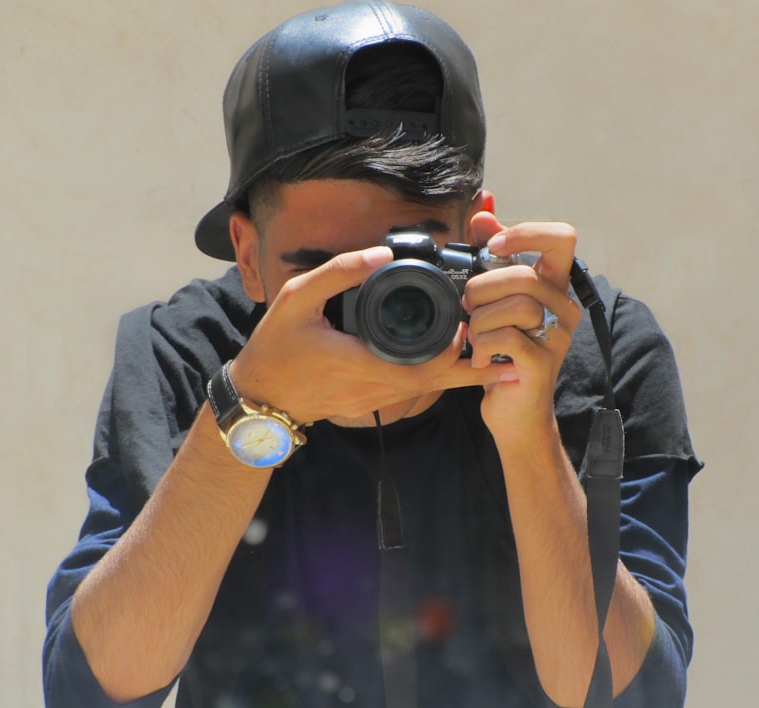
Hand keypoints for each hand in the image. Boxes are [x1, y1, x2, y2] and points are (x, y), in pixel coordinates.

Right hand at [229, 246, 510, 423]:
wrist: (260, 398)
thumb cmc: (275, 346)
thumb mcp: (296, 297)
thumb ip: (338, 272)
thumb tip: (382, 253)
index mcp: (358, 362)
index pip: (421, 364)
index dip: (454, 348)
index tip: (472, 322)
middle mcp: (373, 388)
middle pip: (437, 380)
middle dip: (471, 360)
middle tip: (498, 335)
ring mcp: (374, 401)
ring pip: (429, 389)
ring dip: (460, 370)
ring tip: (494, 352)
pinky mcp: (371, 403)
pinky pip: (413, 391)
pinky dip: (437, 376)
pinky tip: (455, 362)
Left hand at [464, 212, 582, 441]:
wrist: (513, 411)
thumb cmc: (503, 352)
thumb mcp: (496, 299)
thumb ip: (493, 256)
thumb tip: (484, 210)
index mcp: (555, 285)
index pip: (561, 237)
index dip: (525, 232)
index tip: (492, 247)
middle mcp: (565, 306)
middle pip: (525, 274)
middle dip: (483, 288)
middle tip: (468, 308)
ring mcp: (558, 335)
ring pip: (516, 305)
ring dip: (481, 320)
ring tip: (475, 336)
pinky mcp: (543, 362)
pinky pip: (508, 337)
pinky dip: (484, 344)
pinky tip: (481, 358)